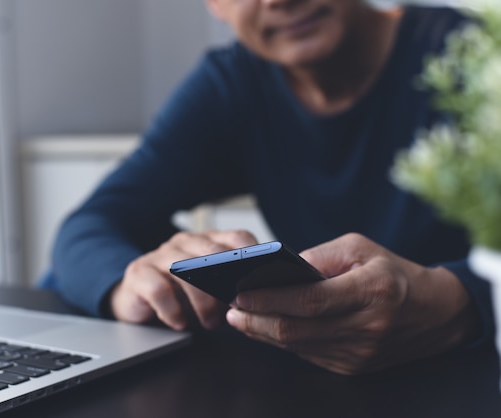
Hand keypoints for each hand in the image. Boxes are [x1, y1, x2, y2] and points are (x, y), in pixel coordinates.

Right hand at [110, 230, 257, 330]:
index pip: (236, 237)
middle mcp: (184, 243)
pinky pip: (159, 289)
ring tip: (211, 323)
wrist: (137, 300)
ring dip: (202, 300)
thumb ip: (233, 288)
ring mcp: (159, 255)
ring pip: (186, 270)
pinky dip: (172, 309)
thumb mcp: (211, 290)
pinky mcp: (139, 274)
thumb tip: (261, 300)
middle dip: (227, 282)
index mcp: (207, 241)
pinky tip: (180, 323)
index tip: (262, 280)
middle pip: (212, 253)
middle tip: (235, 307)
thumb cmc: (180, 296)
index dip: (253, 256)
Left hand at [226, 233, 478, 373]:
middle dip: (256, 322)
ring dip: (264, 333)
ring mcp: (360, 353)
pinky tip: (268, 328)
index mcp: (371, 291)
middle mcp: (366, 327)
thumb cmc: (393, 273)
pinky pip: (309, 354)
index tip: (240, 294)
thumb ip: (319, 256)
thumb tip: (278, 270)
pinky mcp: (353, 367)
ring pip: (298, 346)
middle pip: (297, 331)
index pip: (309, 301)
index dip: (270, 299)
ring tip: (242, 318)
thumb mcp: (359, 248)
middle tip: (231, 312)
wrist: (435, 314)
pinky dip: (285, 341)